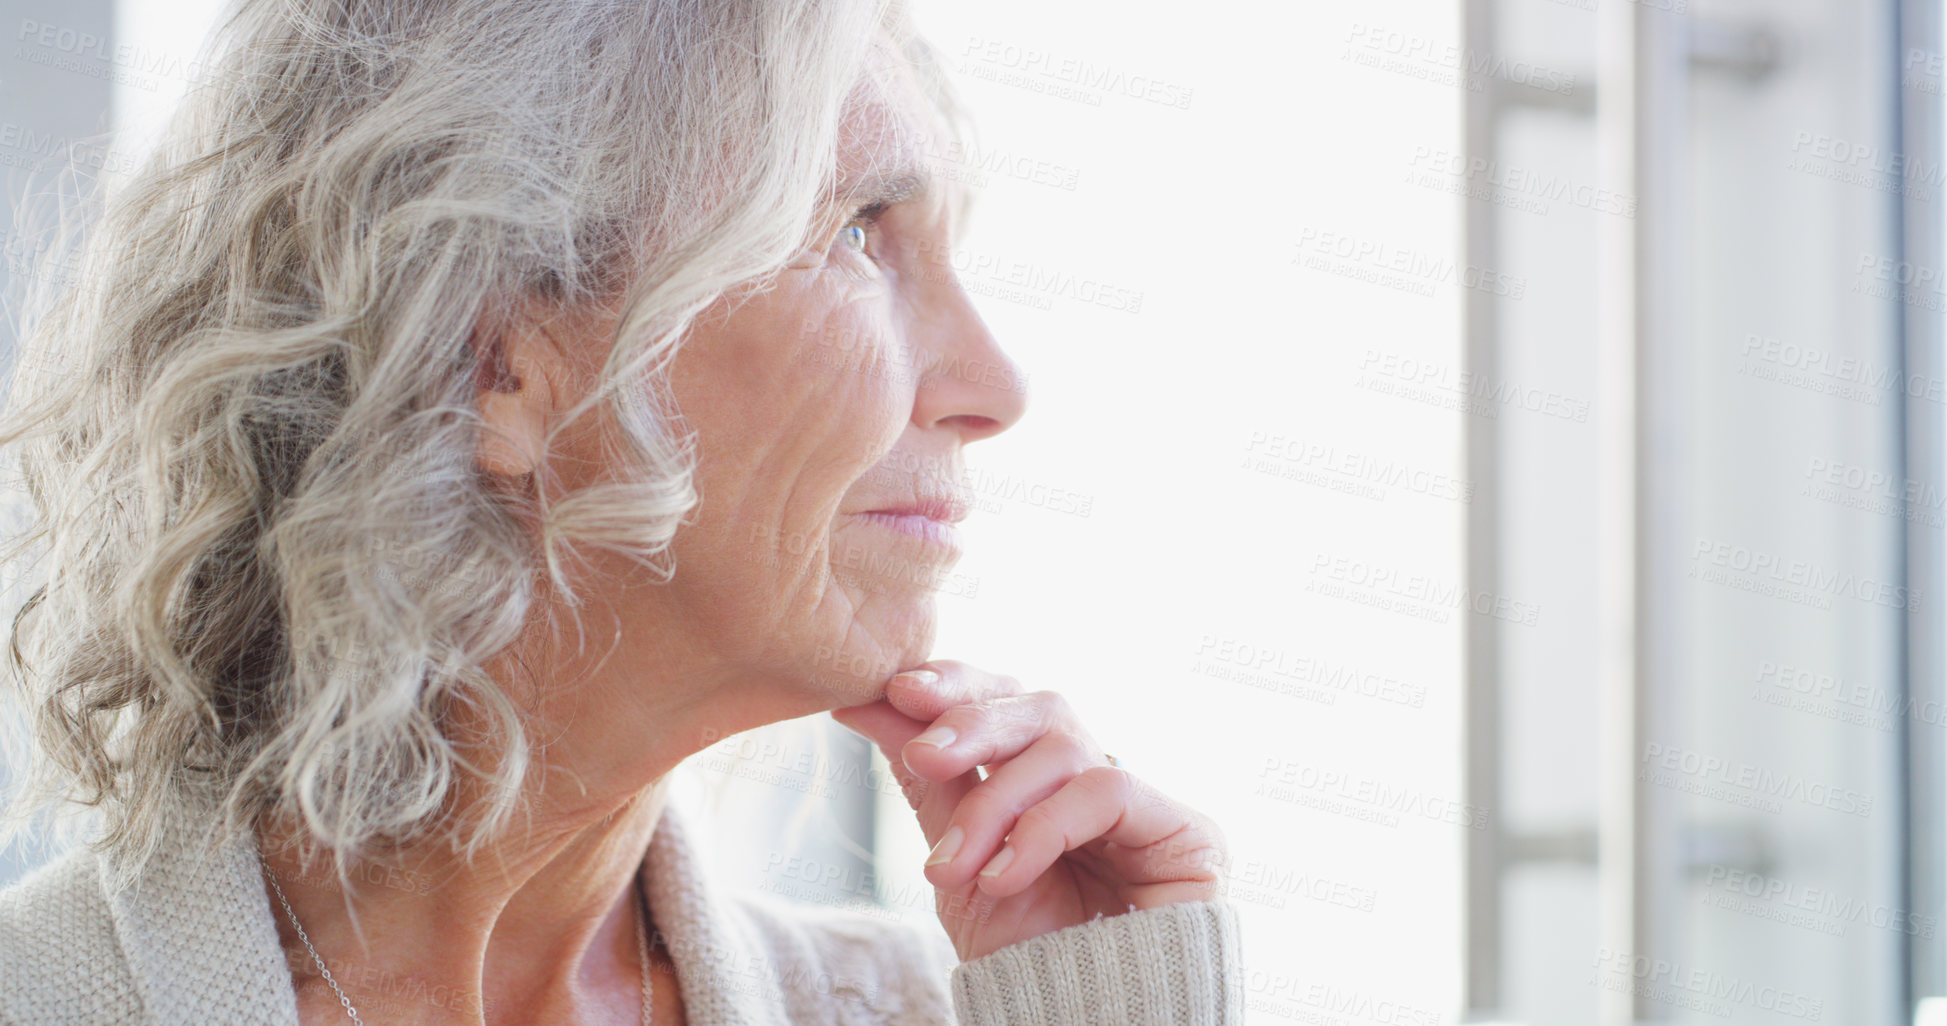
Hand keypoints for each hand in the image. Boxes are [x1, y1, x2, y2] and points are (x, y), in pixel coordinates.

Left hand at [828, 660, 1227, 961]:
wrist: (1073, 1025)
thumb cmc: (1025, 958)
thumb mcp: (958, 863)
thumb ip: (927, 782)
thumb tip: (864, 702)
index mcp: (1048, 781)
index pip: (1011, 701)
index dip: (959, 685)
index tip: (896, 690)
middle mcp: (1098, 780)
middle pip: (1040, 707)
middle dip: (973, 723)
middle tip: (924, 753)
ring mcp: (1145, 803)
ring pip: (1065, 744)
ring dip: (996, 801)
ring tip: (956, 867)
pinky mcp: (1188, 831)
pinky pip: (1108, 790)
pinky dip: (1044, 829)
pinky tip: (1005, 876)